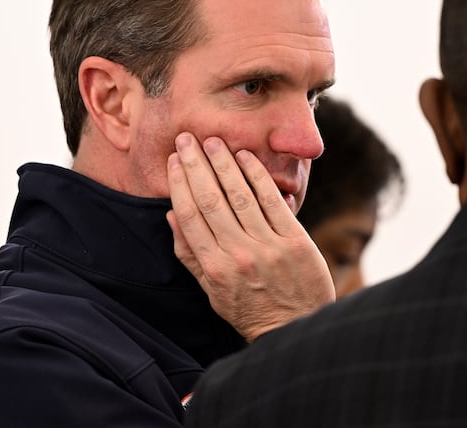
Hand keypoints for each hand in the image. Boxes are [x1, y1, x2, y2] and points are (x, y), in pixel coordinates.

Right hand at [166, 132, 334, 342]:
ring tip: (213, 142)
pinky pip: (272, 201)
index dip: (180, 184)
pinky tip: (245, 157)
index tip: (174, 160)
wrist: (294, 328)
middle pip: (212, 200)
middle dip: (196, 166)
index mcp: (214, 267)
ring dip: (224, 164)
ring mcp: (268, 247)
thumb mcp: (211, 290)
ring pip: (241, 196)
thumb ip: (189, 253)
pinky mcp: (295, 241)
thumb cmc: (248, 308)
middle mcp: (238, 255)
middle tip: (187, 139)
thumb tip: (171, 215)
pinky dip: (257, 176)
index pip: (191, 216)